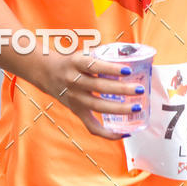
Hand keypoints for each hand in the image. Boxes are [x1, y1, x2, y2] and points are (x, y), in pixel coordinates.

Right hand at [30, 49, 146, 139]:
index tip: (128, 70)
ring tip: (136, 107)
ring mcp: (74, 98)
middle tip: (139, 89)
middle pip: (99, 87)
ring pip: (98, 106)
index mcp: (76, 62)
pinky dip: (107, 132)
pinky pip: (91, 126)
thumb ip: (103, 56)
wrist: (47, 73)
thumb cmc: (73, 62)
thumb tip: (131, 56)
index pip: (95, 65)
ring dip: (119, 108)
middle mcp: (74, 81)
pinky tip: (123, 132)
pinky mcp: (76, 111)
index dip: (111, 69)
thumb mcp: (83, 53)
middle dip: (121, 89)